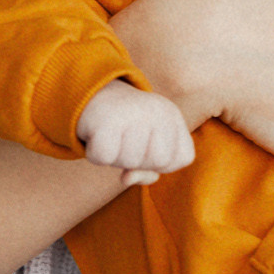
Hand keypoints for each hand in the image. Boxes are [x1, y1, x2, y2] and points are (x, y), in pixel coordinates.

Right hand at [75, 80, 194, 185]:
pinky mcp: (104, 120)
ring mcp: (131, 113)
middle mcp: (156, 110)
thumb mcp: (147, 147)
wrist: (90, 94)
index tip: (147, 145)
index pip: (183, 157)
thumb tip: (126, 179)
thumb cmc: (124, 129)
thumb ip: (149, 171)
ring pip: (130, 163)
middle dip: (140, 161)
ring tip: (112, 137)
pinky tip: (96, 136)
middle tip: (126, 141)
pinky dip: (96, 155)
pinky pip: (104, 158)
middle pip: (159, 162)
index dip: (164, 162)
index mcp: (171, 114)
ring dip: (116, 158)